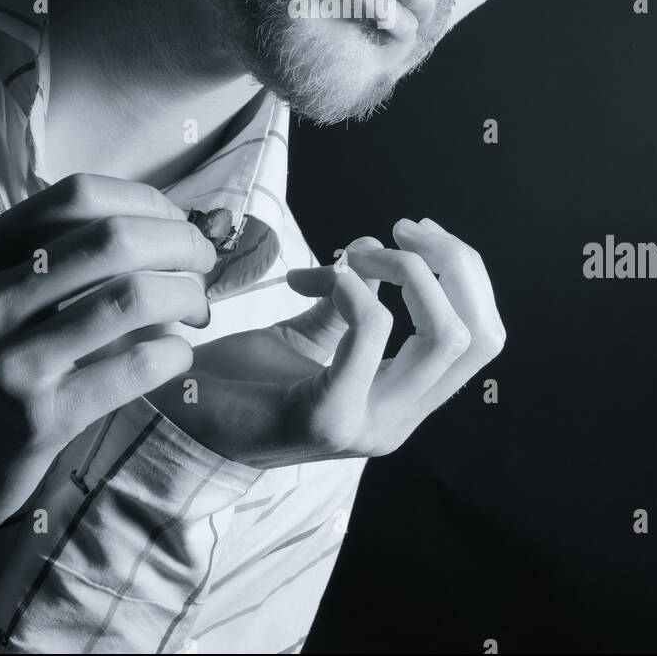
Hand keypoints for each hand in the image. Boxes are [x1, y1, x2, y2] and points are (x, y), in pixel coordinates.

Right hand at [0, 173, 215, 574]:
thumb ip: (47, 260)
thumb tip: (155, 223)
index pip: (77, 195)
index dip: (145, 201)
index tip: (174, 222)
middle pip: (115, 238)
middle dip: (180, 244)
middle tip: (202, 264)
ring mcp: (9, 361)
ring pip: (132, 296)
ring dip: (187, 295)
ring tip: (196, 309)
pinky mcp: (39, 420)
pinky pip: (134, 366)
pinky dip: (174, 352)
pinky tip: (177, 355)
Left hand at [149, 217, 504, 466]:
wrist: (173, 417)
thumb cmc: (240, 378)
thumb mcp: (311, 331)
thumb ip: (354, 298)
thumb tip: (379, 244)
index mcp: (403, 404)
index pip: (483, 338)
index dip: (464, 272)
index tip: (411, 234)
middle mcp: (397, 423)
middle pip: (477, 334)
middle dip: (451, 263)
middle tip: (402, 228)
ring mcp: (368, 426)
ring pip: (444, 334)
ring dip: (407, 270)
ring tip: (357, 250)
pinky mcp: (328, 416)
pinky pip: (371, 327)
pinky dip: (348, 283)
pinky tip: (304, 278)